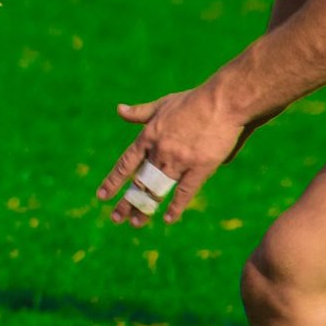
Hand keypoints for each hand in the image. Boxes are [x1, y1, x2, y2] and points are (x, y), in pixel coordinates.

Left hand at [96, 86, 253, 226]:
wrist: (223, 101)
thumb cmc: (192, 101)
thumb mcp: (161, 105)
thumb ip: (139, 113)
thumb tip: (119, 109)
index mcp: (148, 137)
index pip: (126, 164)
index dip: (113, 181)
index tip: (102, 196)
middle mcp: (160, 151)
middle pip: (139, 181)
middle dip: (127, 202)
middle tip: (115, 218)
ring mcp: (179, 160)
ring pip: (158, 189)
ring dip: (145, 208)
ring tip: (135, 223)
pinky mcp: (200, 166)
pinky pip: (185, 191)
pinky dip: (176, 207)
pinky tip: (167, 219)